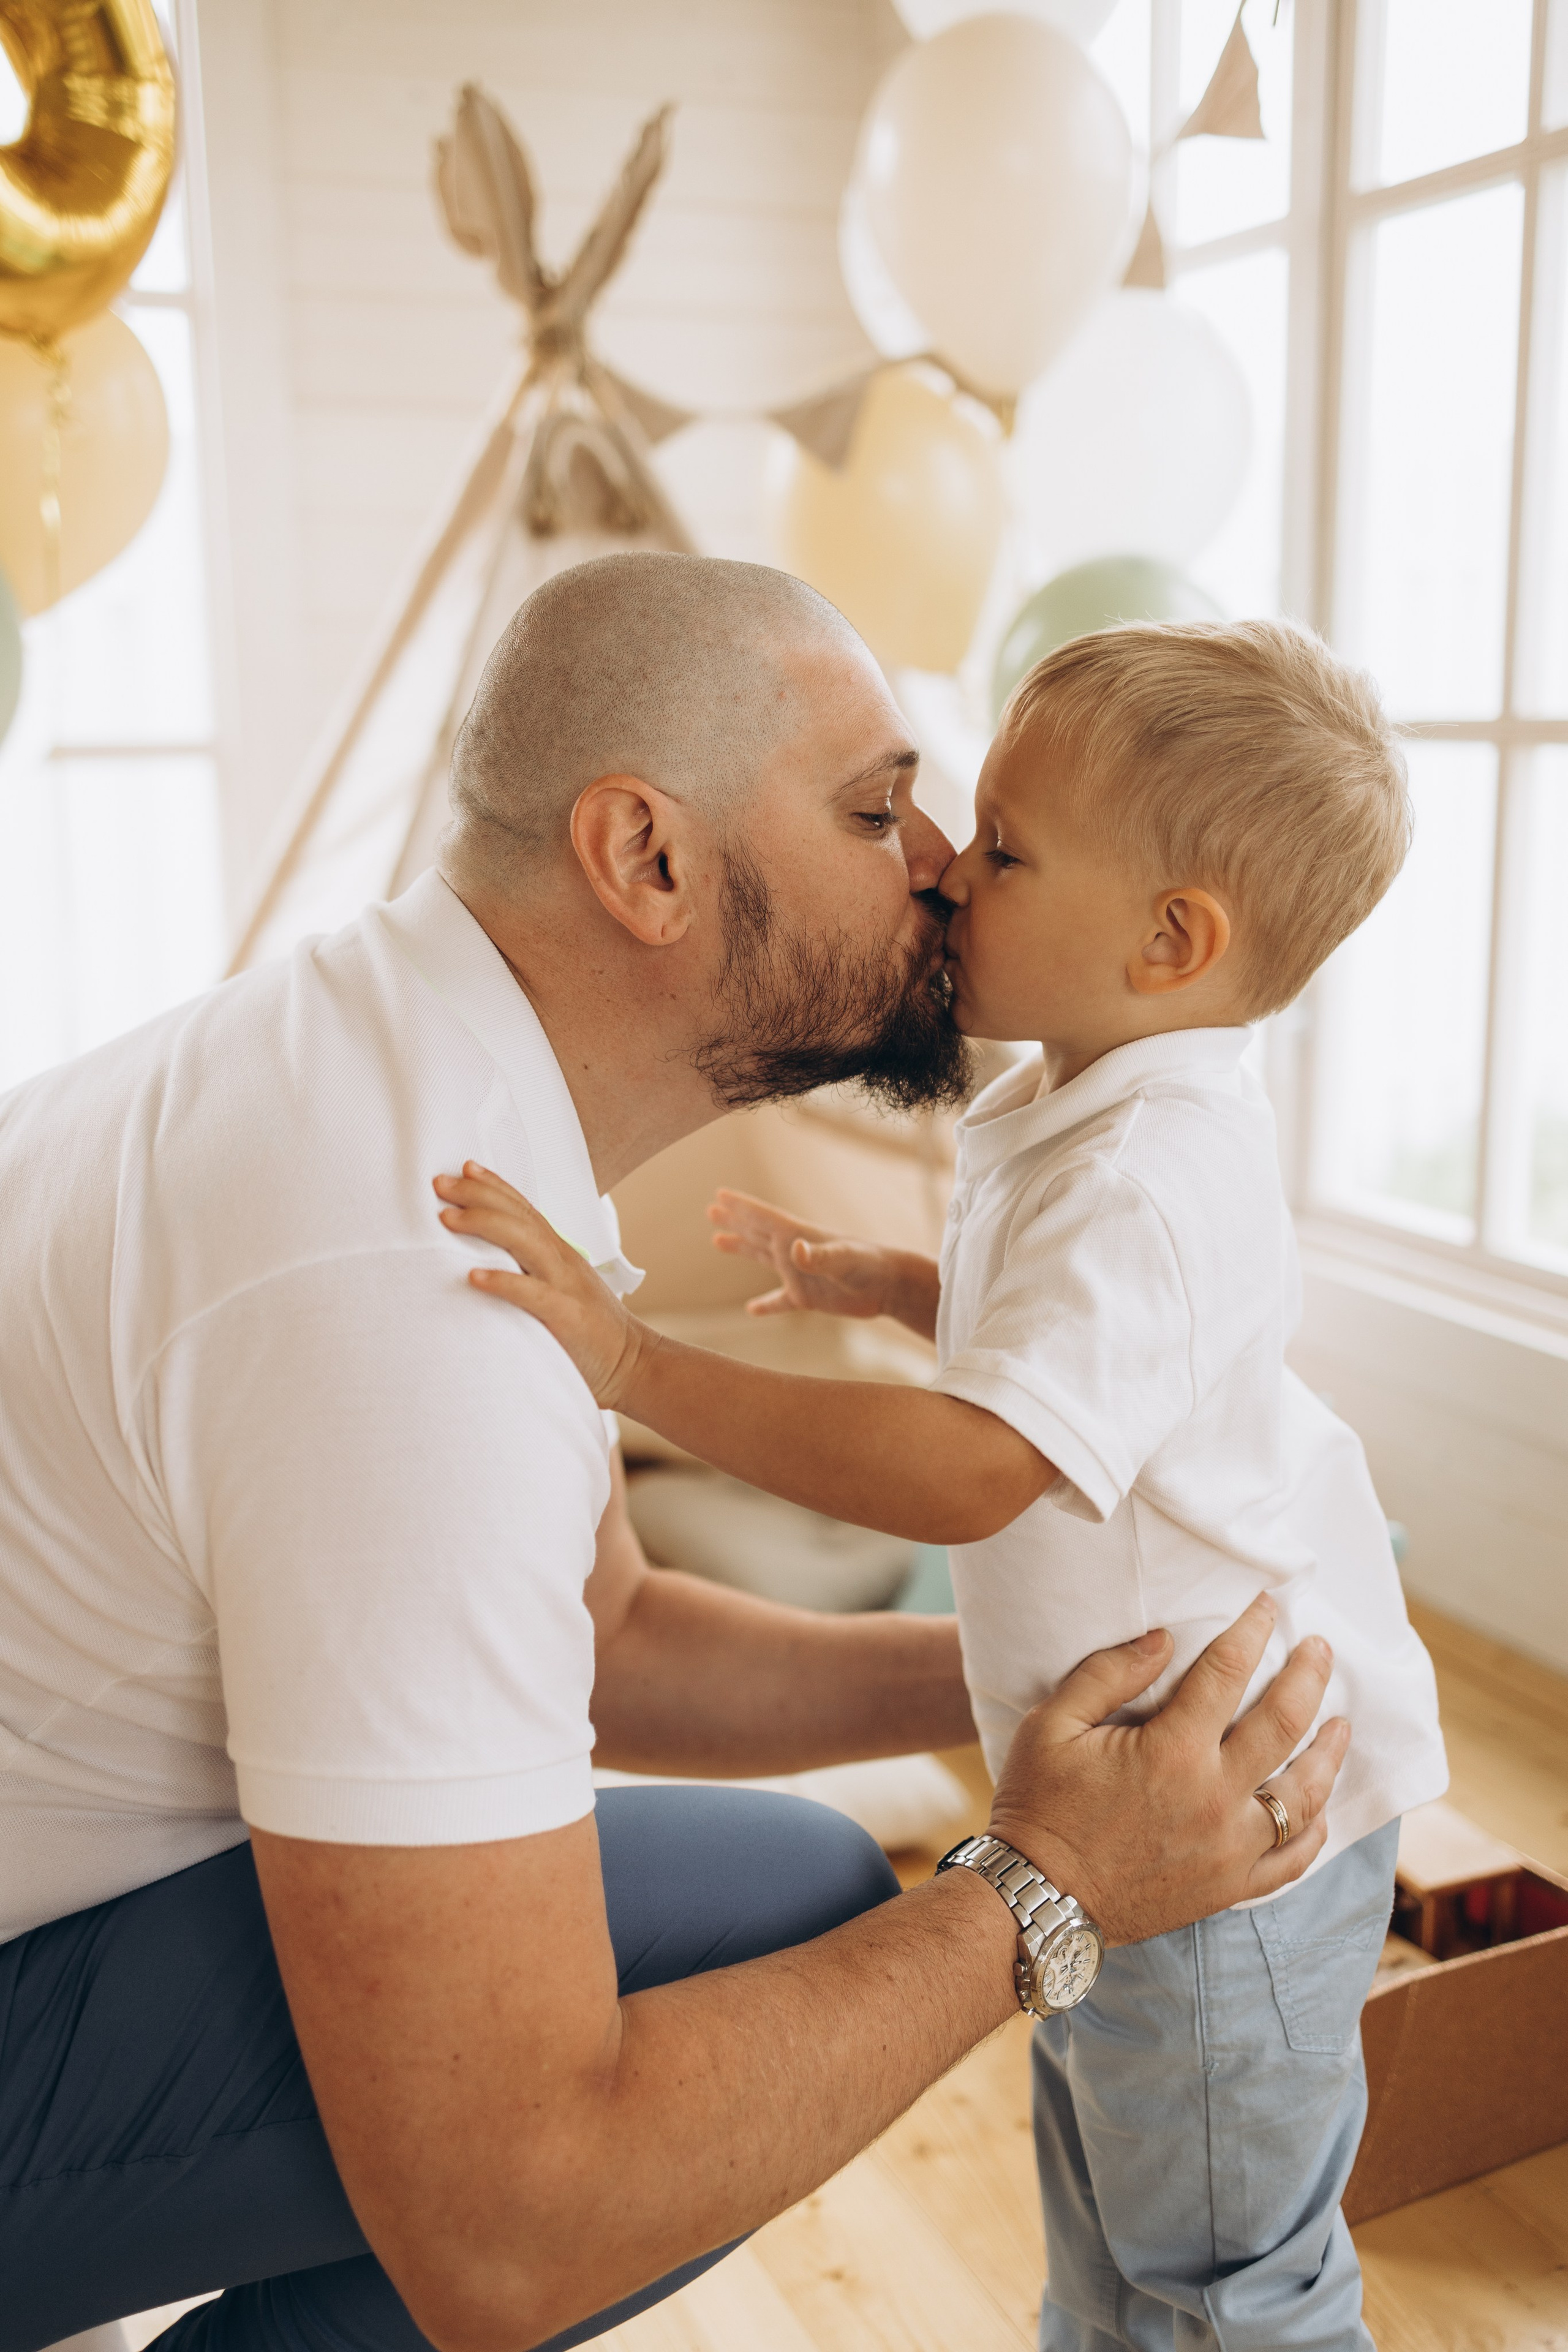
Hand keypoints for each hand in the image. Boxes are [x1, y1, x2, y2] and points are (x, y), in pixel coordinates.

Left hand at [433, 1163, 654, 1408]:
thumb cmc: (591, 1330)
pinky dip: (503, 1282)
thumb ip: (534, 1271)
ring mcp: (566, 1285)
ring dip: (484, 1225)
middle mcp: (562, 1260)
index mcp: (560, 1253)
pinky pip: (532, 1294)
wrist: (634, 1364)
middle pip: (518, 1216)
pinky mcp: (567, 1316)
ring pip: (524, 1242)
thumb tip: (493, 1262)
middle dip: (478, 1195)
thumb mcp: (562, 1288)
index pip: (525, 1209)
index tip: (464, 1167)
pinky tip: (473, 1277)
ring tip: (447, 1219)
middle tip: (439, 1184)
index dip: (495, 1185)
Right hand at [708, 1188, 895, 1319]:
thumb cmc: (870, 1265)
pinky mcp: (808, 1297)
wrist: (890, 1286)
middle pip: (757, 1233)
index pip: (764, 1218)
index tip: (719, 1194)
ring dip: (741, 1248)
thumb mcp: (844, 1258)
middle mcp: (794, 1252)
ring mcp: (799, 1274)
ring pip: (762, 1258)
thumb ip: (819, 1255)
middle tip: (710, 1210)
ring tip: (717, 1241)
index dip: (741, 1206)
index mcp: (799, 1236)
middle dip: (734, 1221)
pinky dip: (766, 1305)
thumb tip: (795, 1250)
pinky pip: (780, 1301)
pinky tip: (752, 1309)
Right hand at [986, 1595, 1349, 1945]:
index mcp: (1172, 1751)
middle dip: (1308, 1677)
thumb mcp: (1051, 1725)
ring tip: (1341, 1725)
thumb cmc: (1040, 1806)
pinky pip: (1290, 1860)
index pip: (1227, 1672)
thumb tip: (1163, 1641)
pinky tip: (1320, 1809)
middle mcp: (1214, 1798)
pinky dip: (1313, 1833)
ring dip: (1329, 1753)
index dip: (1251, 1631)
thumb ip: (1108, 1674)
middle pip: (1284, 1723)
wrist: (1039, 1898)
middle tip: (1320, 1650)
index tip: (1267, 1606)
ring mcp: (1228, 1848)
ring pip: (1303, 1795)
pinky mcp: (1228, 1887)